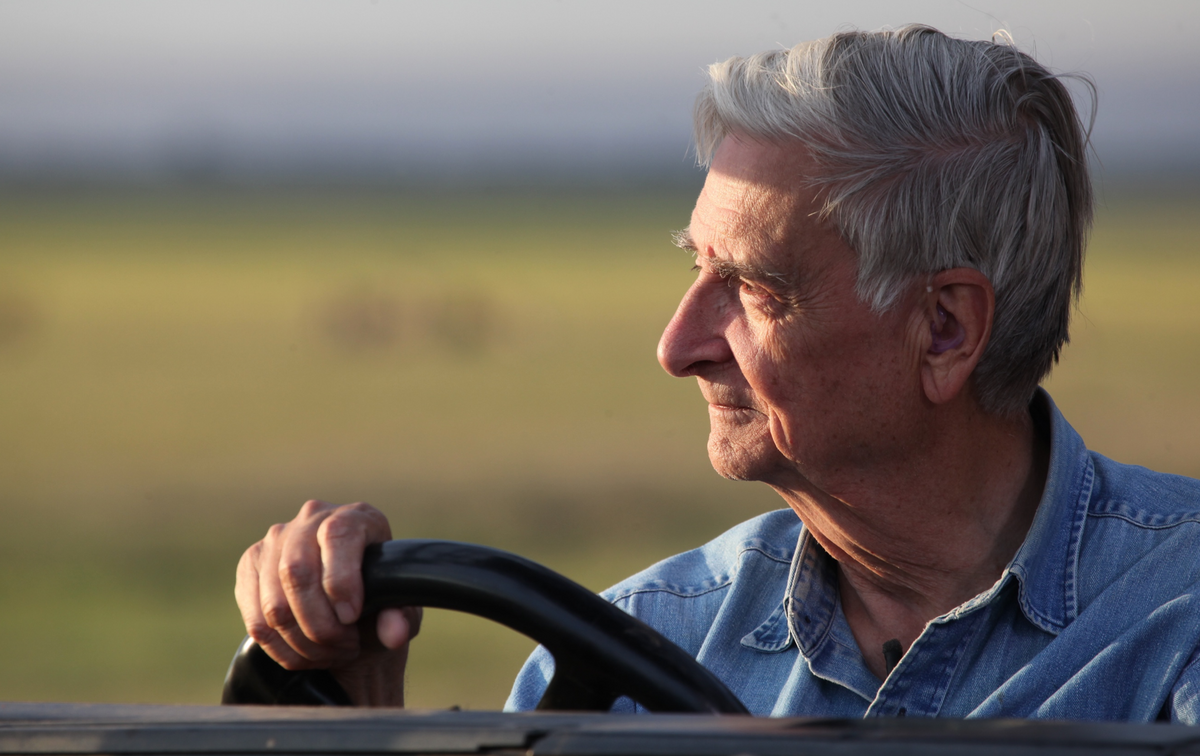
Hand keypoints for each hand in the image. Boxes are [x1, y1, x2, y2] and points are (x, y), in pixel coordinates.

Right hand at [235, 500, 421, 705]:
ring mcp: (275, 540)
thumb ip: (400, 619)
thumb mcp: (400, 611)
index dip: (342, 580)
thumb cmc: (379, 604)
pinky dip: (281, 648)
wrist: (350, 614)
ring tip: (330, 651)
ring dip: (303, 641)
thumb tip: (394, 633)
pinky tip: (305, 653)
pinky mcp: (250, 566)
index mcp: (356, 517)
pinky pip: (256, 620)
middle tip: (345, 644)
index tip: (352, 616)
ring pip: (274, 604)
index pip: (338, 534)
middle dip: (321, 623)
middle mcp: (312, 518)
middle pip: (297, 572)